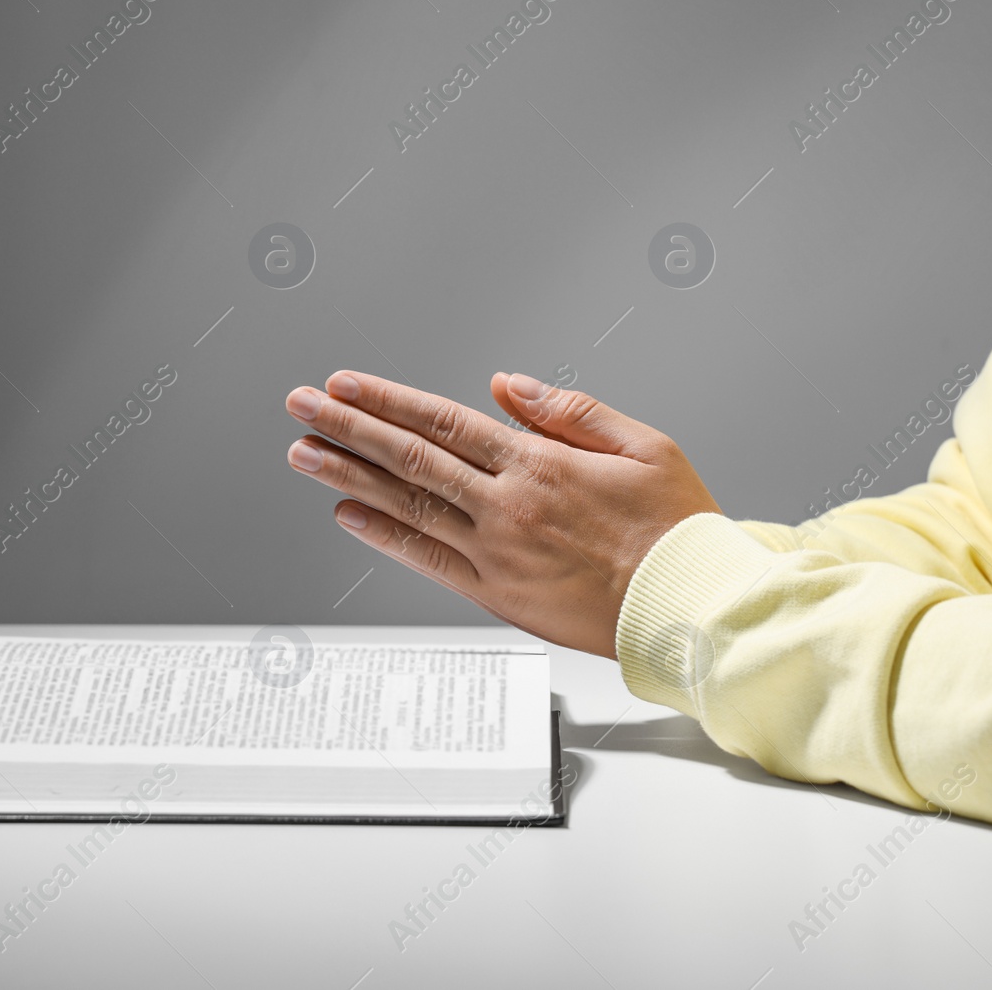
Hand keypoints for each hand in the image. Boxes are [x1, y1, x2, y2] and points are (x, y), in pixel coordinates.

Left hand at [282, 371, 722, 658]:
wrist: (690, 606)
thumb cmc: (676, 528)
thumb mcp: (642, 445)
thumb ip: (569, 410)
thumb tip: (507, 386)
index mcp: (540, 463)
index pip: (444, 422)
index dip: (387, 400)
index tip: (345, 385)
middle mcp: (507, 505)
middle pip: (410, 457)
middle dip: (348, 427)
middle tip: (302, 406)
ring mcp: (497, 552)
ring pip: (408, 505)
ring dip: (349, 475)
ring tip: (304, 452)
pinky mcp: (498, 595)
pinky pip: (427, 560)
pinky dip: (384, 536)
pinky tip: (349, 514)